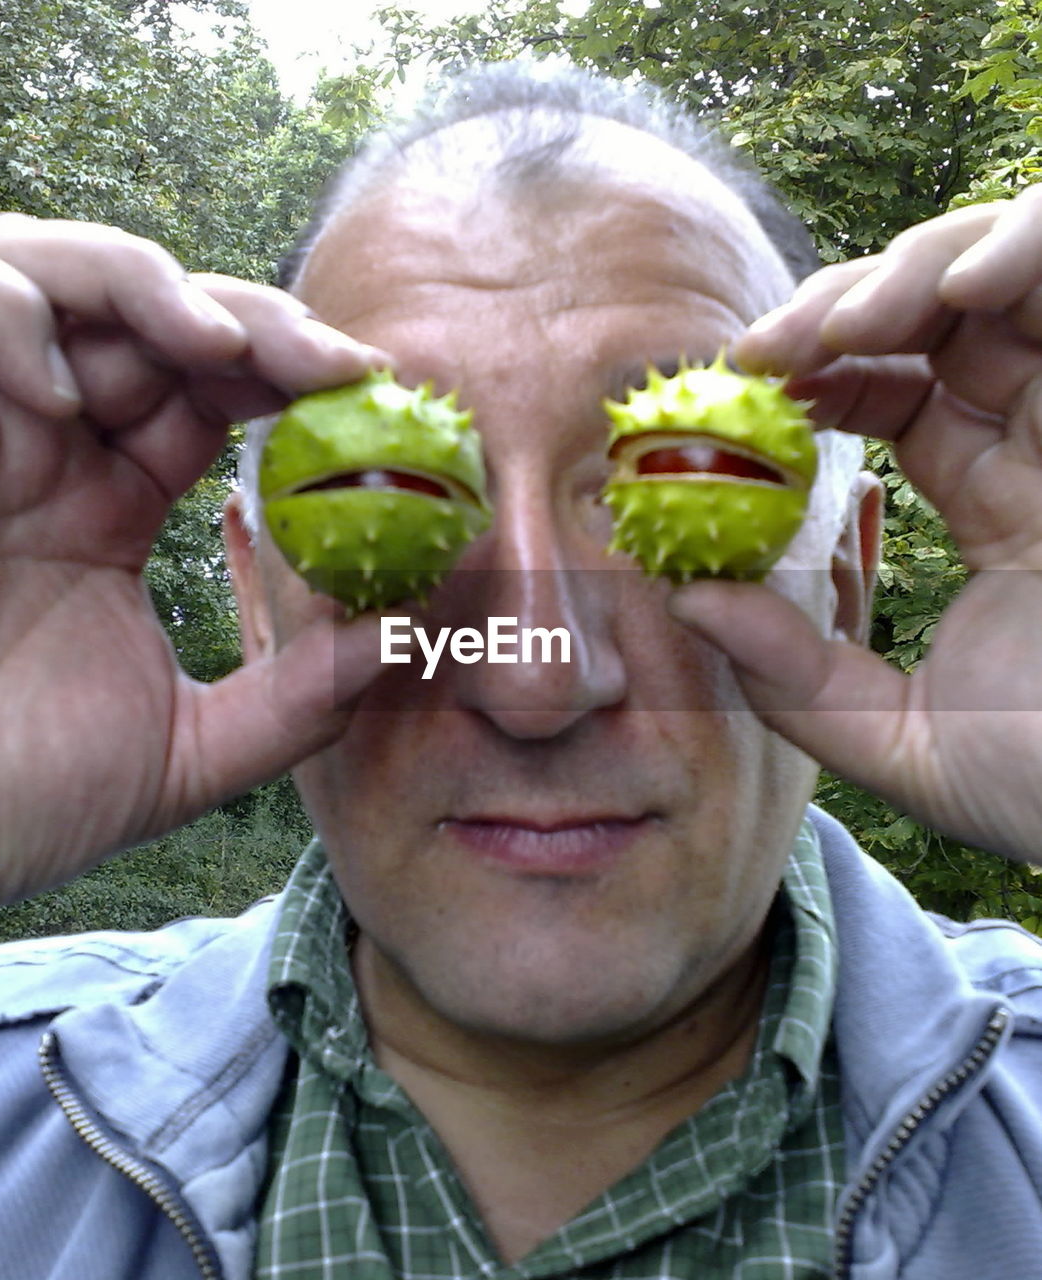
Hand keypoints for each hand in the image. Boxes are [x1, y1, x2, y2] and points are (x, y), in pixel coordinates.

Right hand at [0, 214, 388, 915]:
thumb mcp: (180, 753)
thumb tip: (402, 641)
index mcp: (108, 503)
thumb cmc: (8, 802)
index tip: (374, 391)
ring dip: (144, 285)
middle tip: (330, 361)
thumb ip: (293, 703)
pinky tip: (60, 397)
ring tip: (218, 347)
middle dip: (248, 316)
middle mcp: (43, 448)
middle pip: (148, 312)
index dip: (290, 371)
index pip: (208, 391)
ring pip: (48, 269)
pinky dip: (6, 315)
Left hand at [671, 185, 1041, 861]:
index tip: (741, 391)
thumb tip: (684, 599)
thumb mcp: (907, 742)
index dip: (822, 372)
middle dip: (846, 308)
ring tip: (849, 323)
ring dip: (920, 267)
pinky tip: (959, 290)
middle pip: (945, 316)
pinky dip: (1028, 245)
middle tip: (766, 349)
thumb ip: (796, 679)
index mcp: (1002, 504)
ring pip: (1015, 270)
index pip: (901, 395)